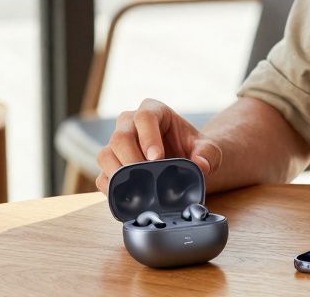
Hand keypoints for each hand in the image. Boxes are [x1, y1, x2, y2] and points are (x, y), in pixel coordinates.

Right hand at [95, 98, 223, 193]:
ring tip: (136, 188)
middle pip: (120, 136)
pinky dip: (111, 189)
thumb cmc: (193, 149)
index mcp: (154, 111)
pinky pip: (101, 176)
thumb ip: (208, 154)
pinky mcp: (111, 166)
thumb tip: (200, 166)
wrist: (184, 162)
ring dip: (118, 174)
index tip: (157, 158)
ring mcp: (117, 145)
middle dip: (131, 158)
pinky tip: (126, 198)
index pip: (144, 117)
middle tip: (146, 176)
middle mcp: (129, 124)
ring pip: (105, 154)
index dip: (148, 137)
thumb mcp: (208, 149)